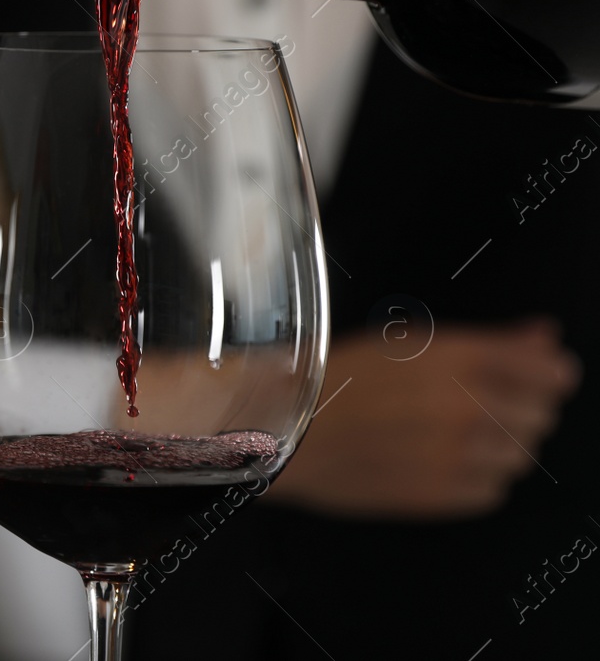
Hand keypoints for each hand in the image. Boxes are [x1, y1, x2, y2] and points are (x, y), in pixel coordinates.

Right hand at [264, 318, 580, 518]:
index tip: (546, 376)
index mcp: (454, 359)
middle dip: (523, 408)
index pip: (548, 372)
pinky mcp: (440, 495)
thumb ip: (490, 342)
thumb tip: (543, 337)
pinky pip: (492, 491)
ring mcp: (453, 455)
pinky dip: (478, 478)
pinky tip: (441, 460)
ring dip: (500, 445)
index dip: (550, 373)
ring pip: (521, 456)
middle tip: (480, 404)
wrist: (282, 428)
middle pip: (541, 416)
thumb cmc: (334, 380)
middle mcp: (462, 407)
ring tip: (453, 434)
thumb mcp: (408, 342)